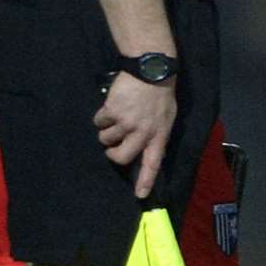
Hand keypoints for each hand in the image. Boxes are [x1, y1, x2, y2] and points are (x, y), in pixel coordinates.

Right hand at [93, 71, 176, 198]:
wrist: (151, 70)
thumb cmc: (160, 94)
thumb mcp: (166, 117)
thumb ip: (156, 133)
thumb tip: (146, 149)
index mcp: (159, 134)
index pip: (153, 162)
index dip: (146, 180)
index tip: (140, 195)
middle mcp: (143, 132)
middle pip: (122, 157)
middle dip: (112, 154)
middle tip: (111, 147)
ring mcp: (127, 122)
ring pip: (106, 138)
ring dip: (107, 129)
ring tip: (117, 115)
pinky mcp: (113, 111)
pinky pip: (99, 121)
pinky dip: (101, 115)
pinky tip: (113, 104)